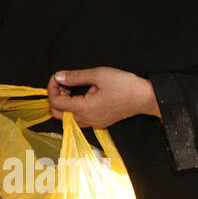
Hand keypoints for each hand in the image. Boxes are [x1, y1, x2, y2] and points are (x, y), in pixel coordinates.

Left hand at [46, 68, 160, 128]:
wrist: (146, 98)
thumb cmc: (125, 85)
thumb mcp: (98, 75)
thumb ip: (75, 77)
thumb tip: (58, 77)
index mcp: (84, 109)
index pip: (56, 102)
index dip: (51, 87)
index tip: (57, 77)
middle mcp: (87, 120)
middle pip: (58, 114)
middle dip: (55, 97)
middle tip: (63, 83)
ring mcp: (94, 123)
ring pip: (68, 118)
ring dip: (65, 104)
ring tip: (72, 88)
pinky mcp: (100, 122)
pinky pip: (80, 119)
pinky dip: (74, 108)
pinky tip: (83, 95)